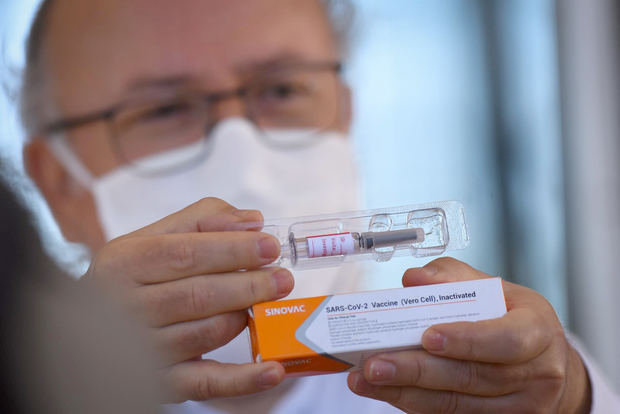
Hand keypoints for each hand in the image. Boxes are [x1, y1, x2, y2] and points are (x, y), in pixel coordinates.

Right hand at [83, 198, 293, 401]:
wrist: (98, 324)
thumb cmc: (139, 274)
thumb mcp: (158, 235)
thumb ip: (206, 220)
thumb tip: (253, 222)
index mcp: (125, 263)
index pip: (185, 254)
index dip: (233, 250)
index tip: (270, 247)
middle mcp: (126, 308)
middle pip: (197, 295)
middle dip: (248, 286)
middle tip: (282, 279)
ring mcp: (142, 349)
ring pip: (205, 334)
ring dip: (243, 318)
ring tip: (265, 304)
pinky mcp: (162, 382)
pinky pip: (205, 383)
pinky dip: (243, 380)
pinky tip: (272, 370)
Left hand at [347, 257, 591, 413]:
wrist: (542, 361)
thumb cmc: (511, 316)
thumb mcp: (492, 287)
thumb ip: (451, 276)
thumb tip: (414, 279)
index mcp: (537, 330)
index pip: (505, 340)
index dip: (466, 340)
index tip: (426, 336)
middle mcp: (537, 374)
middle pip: (471, 377)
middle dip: (417, 371)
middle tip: (374, 364)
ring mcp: (521, 407)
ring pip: (457, 405)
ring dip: (405, 393)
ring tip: (366, 380)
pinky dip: (414, 403)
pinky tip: (386, 391)